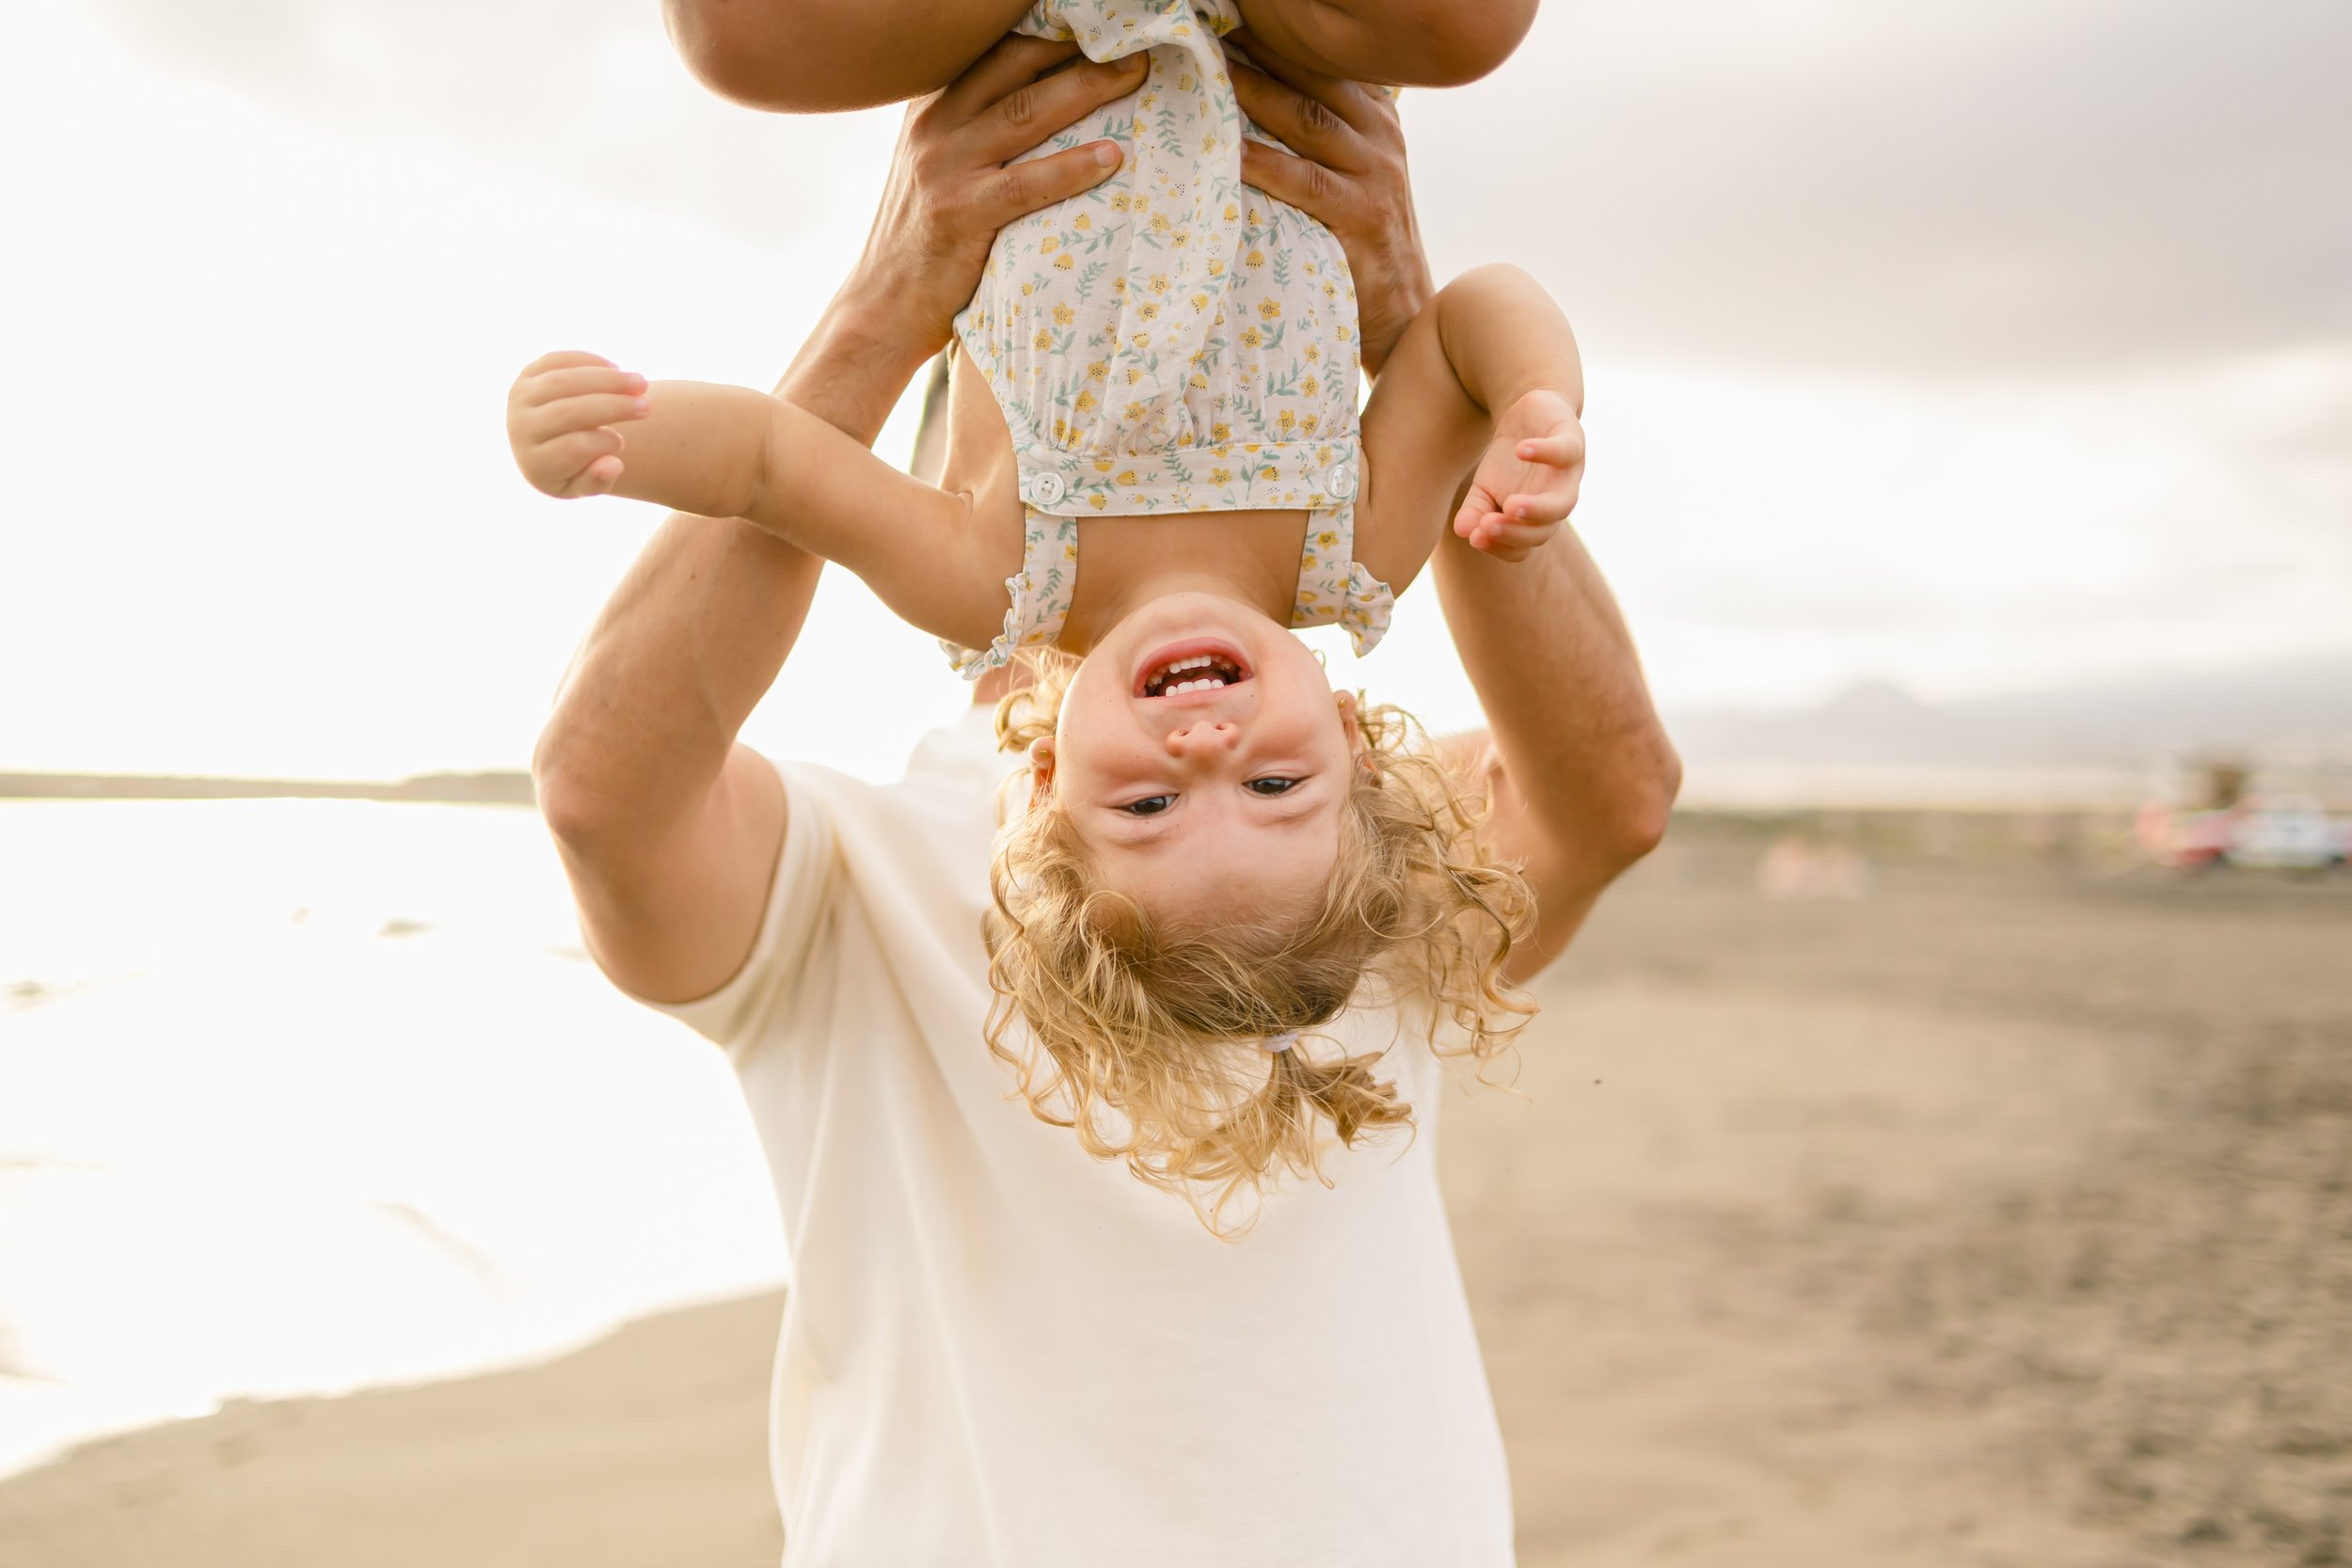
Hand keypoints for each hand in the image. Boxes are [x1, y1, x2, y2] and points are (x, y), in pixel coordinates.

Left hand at [508, 352, 647, 498]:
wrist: (542, 445)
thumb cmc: (572, 469)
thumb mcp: (584, 485)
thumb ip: (598, 481)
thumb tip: (614, 465)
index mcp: (535, 462)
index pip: (573, 448)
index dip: (604, 442)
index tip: (623, 445)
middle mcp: (520, 428)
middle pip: (567, 413)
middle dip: (613, 407)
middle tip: (647, 407)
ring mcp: (519, 398)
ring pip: (563, 382)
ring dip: (606, 379)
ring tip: (641, 383)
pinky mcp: (526, 375)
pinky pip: (556, 360)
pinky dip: (588, 361)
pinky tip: (616, 369)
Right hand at [833, 36, 1147, 361]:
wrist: (879, 308)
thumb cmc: (926, 241)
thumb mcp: (938, 168)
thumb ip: (975, 131)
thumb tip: (1043, 104)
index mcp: (931, 106)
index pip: (995, 50)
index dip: (1050, 31)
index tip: (1098, 24)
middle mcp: (934, 125)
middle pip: (1016, 64)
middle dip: (1079, 48)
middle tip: (1133, 43)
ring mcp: (943, 168)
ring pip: (1026, 112)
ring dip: (1087, 88)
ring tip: (1136, 75)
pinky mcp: (959, 215)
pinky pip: (1025, 184)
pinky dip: (1073, 168)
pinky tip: (1113, 158)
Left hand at [1227, 30, 1431, 377]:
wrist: (1406, 315)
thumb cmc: (1359, 245)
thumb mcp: (1348, 176)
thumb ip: (1316, 137)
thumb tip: (1248, 101)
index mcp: (1375, 115)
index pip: (1319, 63)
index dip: (1271, 39)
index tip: (1223, 20)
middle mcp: (1379, 133)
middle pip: (1310, 77)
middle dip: (1254, 53)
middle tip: (1201, 34)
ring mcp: (1375, 172)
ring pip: (1305, 117)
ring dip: (1252, 93)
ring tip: (1204, 75)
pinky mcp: (1363, 214)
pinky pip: (1304, 179)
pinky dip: (1263, 163)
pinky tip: (1227, 151)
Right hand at [1452, 389, 1583, 561]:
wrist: (1528, 414)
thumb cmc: (1507, 461)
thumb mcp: (1484, 488)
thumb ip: (1474, 511)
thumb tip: (1462, 531)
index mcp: (1535, 522)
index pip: (1521, 548)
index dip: (1499, 547)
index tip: (1475, 536)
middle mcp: (1556, 504)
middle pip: (1544, 532)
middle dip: (1515, 533)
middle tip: (1487, 525)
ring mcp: (1568, 475)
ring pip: (1563, 504)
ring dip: (1537, 509)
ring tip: (1511, 507)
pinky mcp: (1572, 441)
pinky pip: (1565, 452)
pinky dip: (1544, 453)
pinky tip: (1520, 451)